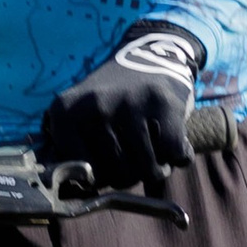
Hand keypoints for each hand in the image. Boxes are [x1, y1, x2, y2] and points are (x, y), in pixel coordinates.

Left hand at [38, 22, 205, 187]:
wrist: (151, 54)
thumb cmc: (114, 102)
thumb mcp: (82, 116)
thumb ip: (74, 153)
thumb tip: (80, 193)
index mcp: (65, 112)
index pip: (82, 173)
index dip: (101, 177)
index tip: (108, 166)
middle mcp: (94, 106)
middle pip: (118, 175)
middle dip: (133, 175)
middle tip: (137, 157)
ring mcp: (129, 104)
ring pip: (149, 170)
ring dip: (159, 168)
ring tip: (155, 150)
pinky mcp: (163, 103)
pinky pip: (176, 155)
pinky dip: (180, 156)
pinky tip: (174, 142)